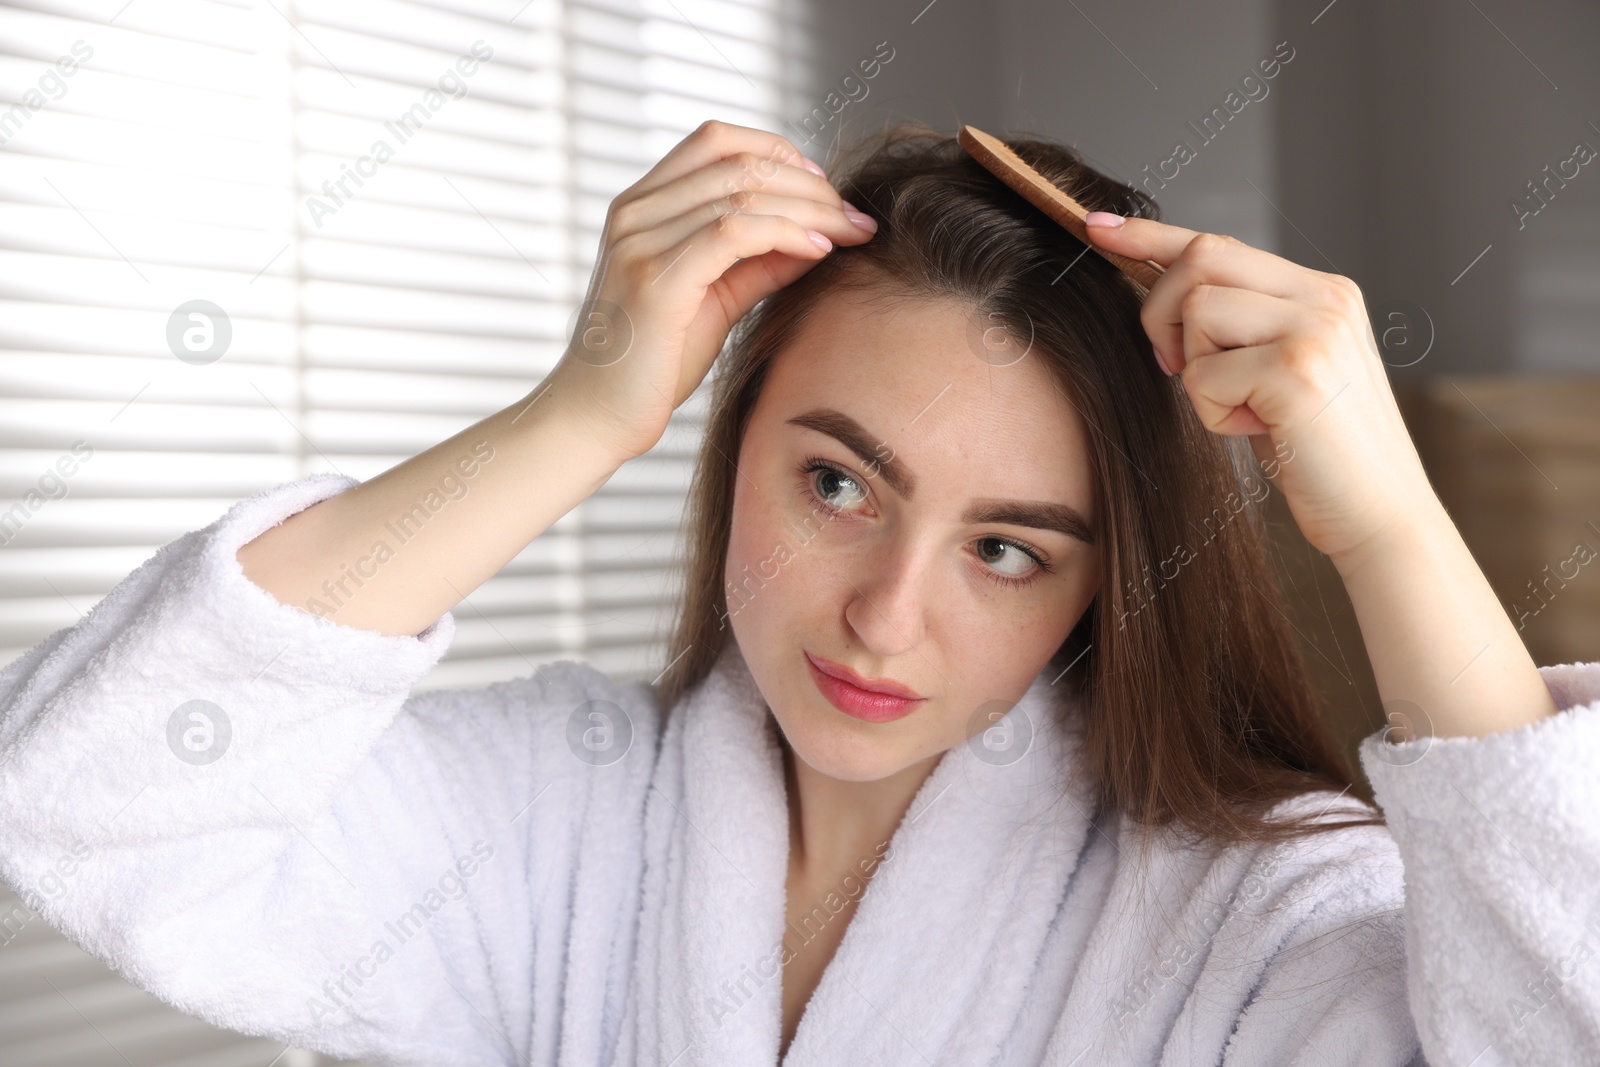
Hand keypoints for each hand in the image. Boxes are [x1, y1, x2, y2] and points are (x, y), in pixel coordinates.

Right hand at [551, 120, 877, 461]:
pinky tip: (820, 251)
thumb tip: (819, 236)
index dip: (778, 152)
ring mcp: (639, 242)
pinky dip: (786, 233)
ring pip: (743, 192)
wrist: (596, 418)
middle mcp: (635, 212)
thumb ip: (759, 263)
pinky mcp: (655, 280)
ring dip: (810, 208)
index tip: (824, 188)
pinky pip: (733, 232)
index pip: (716, 141)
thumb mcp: (715, 300)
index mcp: (642, 206)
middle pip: (739, 161)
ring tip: (850, 232)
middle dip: (810, 184)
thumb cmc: (653, 366)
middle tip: (854, 216)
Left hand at [1084, 213, 1437, 572]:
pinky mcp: (1297, 369)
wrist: (1379, 515)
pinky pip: (1202, 373)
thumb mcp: (1276, 373)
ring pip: (1197, 312)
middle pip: (1200, 259)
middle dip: (1161, 314)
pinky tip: (1258, 431)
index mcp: (1320, 291)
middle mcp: (1324, 296)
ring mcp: (1315, 327)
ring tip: (1244, 409)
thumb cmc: (1318, 453)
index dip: (1151, 235)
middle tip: (1176, 369)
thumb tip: (1163, 297)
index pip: (1220, 244)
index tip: (1097, 227)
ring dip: (1196, 373)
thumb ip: (1239, 328)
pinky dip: (1212, 412)